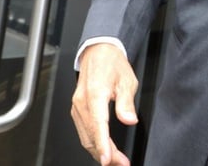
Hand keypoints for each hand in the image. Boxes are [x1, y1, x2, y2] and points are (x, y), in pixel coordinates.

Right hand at [71, 43, 138, 164]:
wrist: (98, 52)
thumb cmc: (112, 63)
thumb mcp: (127, 80)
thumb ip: (126, 102)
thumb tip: (129, 119)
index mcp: (95, 94)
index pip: (98, 125)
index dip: (103, 145)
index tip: (108, 159)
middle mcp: (82, 102)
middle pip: (91, 135)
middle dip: (105, 153)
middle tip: (121, 163)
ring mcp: (77, 106)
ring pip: (85, 136)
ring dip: (99, 150)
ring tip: (115, 160)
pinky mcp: (77, 109)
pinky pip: (83, 130)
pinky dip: (93, 142)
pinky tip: (103, 149)